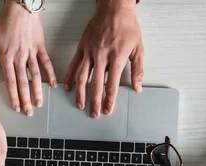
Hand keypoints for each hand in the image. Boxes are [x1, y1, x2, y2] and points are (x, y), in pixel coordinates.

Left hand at [0, 1, 56, 115]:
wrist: (20, 7)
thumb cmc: (5, 21)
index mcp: (6, 56)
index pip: (10, 81)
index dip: (13, 95)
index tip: (15, 106)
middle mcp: (19, 57)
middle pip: (23, 82)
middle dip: (25, 99)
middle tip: (28, 112)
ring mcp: (31, 53)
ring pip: (35, 76)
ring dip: (37, 92)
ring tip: (39, 104)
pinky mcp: (40, 47)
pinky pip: (46, 63)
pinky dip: (50, 74)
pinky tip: (52, 85)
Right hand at [64, 0, 142, 118]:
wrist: (114, 8)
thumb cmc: (127, 27)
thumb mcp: (138, 48)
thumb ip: (137, 69)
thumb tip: (137, 87)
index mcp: (116, 57)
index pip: (111, 84)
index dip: (109, 100)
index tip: (108, 110)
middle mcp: (101, 55)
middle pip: (96, 84)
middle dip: (94, 102)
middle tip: (94, 114)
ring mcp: (89, 51)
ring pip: (82, 76)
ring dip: (80, 93)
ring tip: (80, 104)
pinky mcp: (82, 46)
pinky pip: (74, 64)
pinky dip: (70, 77)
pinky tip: (68, 87)